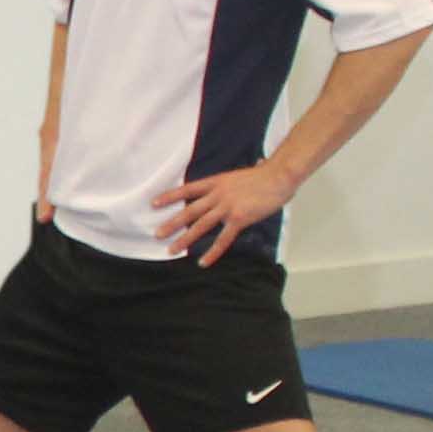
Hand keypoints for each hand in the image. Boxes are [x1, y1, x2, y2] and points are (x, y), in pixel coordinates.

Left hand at [161, 159, 292, 261]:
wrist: (279, 176)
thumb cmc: (265, 175)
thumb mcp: (240, 175)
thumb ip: (234, 181)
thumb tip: (247, 169)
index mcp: (216, 182)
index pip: (188, 189)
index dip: (170, 196)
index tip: (154, 203)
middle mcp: (218, 195)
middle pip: (189, 210)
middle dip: (172, 223)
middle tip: (157, 234)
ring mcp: (227, 207)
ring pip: (200, 225)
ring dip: (185, 239)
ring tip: (171, 249)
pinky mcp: (239, 219)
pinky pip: (222, 239)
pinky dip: (212, 252)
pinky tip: (203, 262)